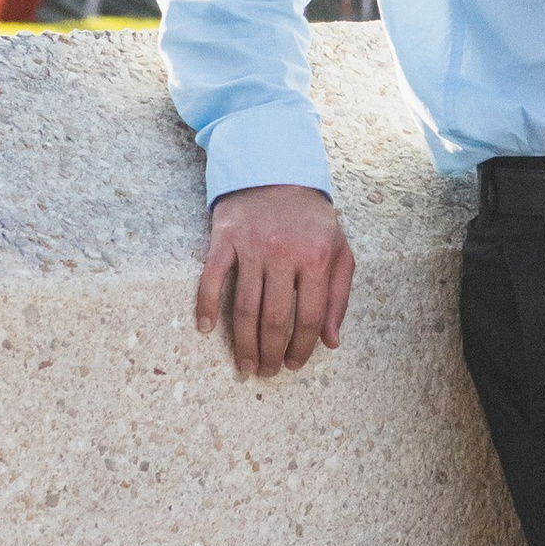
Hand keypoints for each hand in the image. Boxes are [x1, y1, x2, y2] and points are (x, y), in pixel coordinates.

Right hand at [195, 184, 354, 380]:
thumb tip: (331, 341)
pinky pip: (212, 278)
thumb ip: (339, 297)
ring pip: (245, 307)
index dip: (302, 347)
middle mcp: (284, 254)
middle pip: (275, 318)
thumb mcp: (339, 251)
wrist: (276, 173)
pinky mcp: (225, 239)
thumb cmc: (311, 221)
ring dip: (243, 342)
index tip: (295, 364)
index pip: (309, 316)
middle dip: (271, 352)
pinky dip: (206, 306)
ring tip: (245, 365)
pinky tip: (205, 329)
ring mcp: (252, 247)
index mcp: (317, 259)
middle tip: (268, 372)